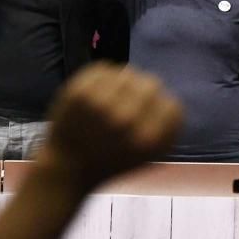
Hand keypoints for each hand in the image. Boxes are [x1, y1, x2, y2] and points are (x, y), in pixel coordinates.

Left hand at [39, 62, 182, 192]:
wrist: (66, 168)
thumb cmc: (111, 163)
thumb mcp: (149, 157)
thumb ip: (167, 130)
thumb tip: (172, 98)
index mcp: (147, 139)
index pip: (172, 105)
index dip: (162, 107)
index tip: (149, 113)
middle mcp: (127, 119)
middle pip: (152, 83)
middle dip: (143, 92)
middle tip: (129, 102)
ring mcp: (101, 104)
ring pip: (128, 72)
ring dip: (124, 83)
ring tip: (112, 97)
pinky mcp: (79, 92)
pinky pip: (103, 69)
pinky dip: (103, 77)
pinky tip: (97, 92)